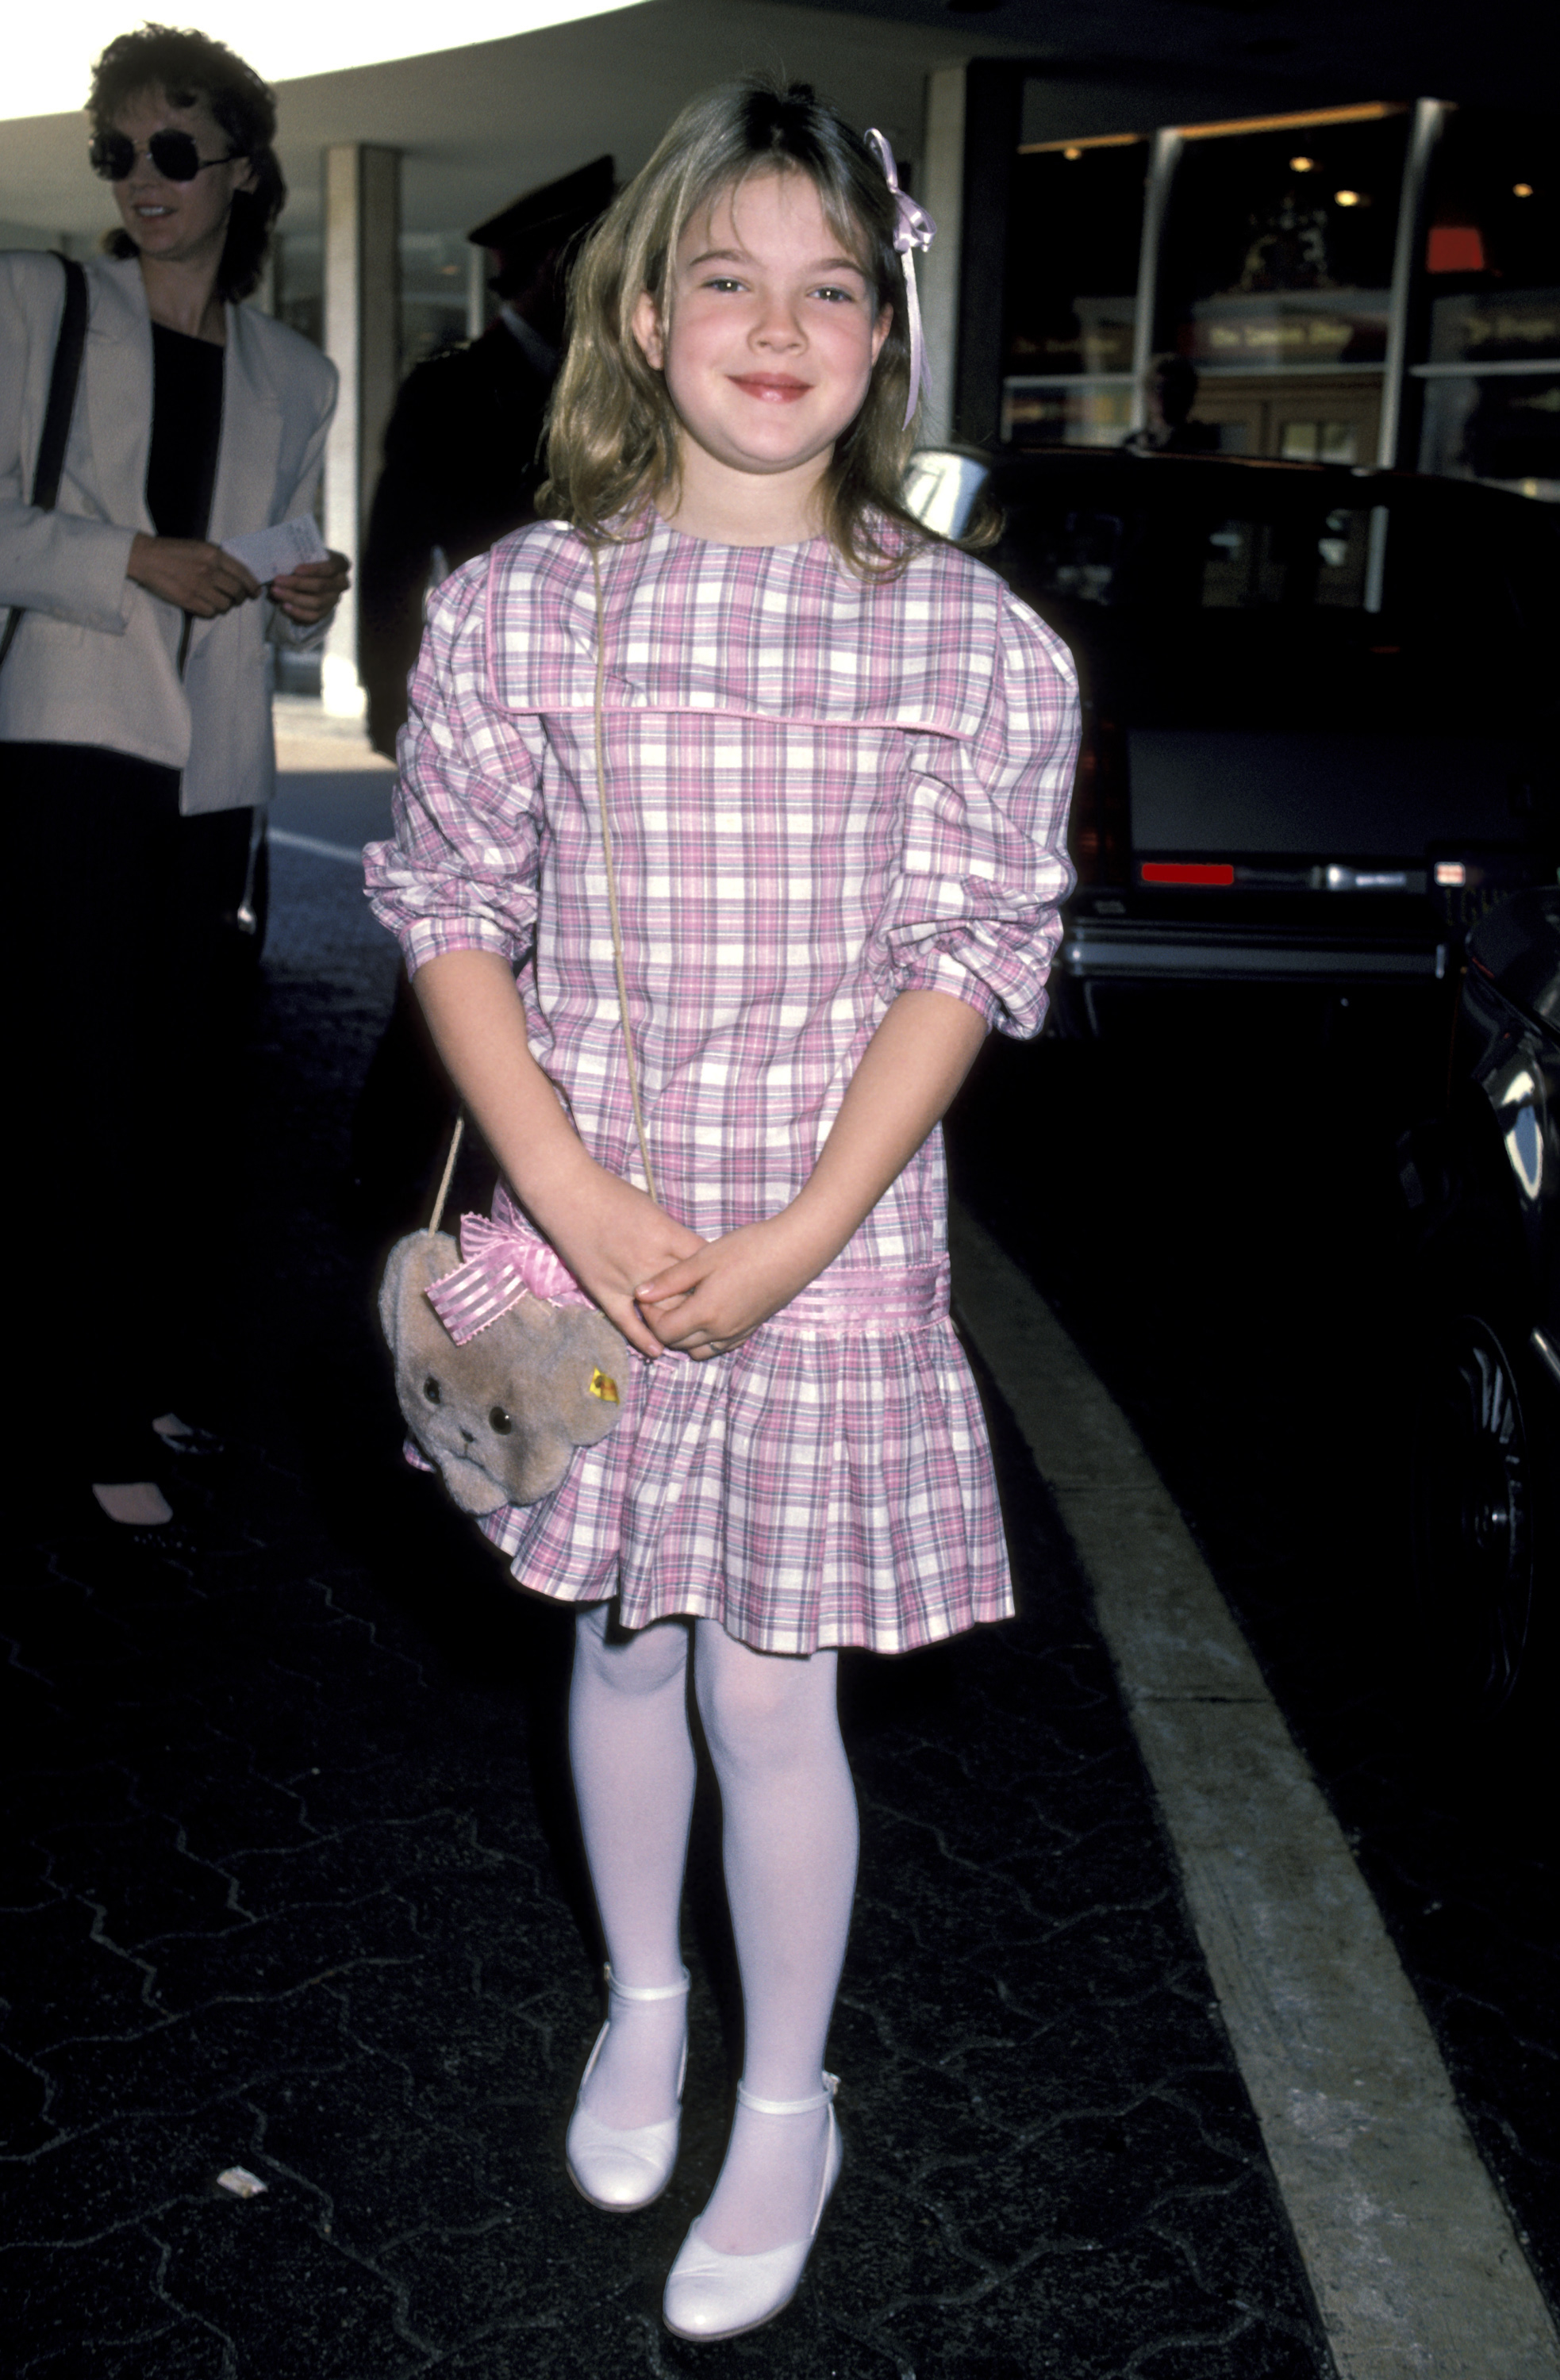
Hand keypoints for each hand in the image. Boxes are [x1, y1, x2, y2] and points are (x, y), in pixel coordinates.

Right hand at [126, 533, 259, 616]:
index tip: (255, 592)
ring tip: (218, 601)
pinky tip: (205, 605)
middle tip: (236, 599)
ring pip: (225, 605)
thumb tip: (237, 574)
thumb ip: (217, 559)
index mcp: (213, 554)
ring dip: (224, 605)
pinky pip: (210, 612)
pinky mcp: (188, 599)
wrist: (146, 557)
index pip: (243, 573)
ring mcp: (199, 586)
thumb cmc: (172, 551)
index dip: (253, 585)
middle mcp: (209, 570)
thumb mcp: (198, 547)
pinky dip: (211, 611)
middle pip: (237, 591)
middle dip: (240, 598)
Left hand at [270, 549, 350, 625]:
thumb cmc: (308, 559)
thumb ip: (300, 556)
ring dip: (294, 598)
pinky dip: (298, 612)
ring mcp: (334, 599)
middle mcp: (341, 583)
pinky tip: (284, 606)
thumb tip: (280, 563)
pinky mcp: (326, 612)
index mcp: (340, 564)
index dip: (314, 570)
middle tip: (277, 580)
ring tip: (276, 592)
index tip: (296, 569)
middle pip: (321, 586)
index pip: (330, 567)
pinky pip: (313, 616)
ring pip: (316, 602)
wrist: (312, 574)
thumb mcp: (308, 552)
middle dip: (297, 584)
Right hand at [533, 1161, 705, 1362]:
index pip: (703, 1263)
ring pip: (662, 1312)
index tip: (721, 1282)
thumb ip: (672, 1235)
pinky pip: (626, 1321)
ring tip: (689, 1332)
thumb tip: (690, 1256)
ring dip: (676, 1322)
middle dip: (701, 1303)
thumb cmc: (611, 1194)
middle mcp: (650, 1260)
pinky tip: (657, 1350)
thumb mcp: (652, 1209)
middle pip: (687, 1292)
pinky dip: (642, 1338)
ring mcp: (626, 1278)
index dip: (715, 1275)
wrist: (567, 1193)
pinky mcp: (604, 1290)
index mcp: (666, 1235)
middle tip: (710, 1311)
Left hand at [634, 1212, 829, 1359]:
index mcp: (705, 1313)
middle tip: (662, 1299)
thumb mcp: (703, 1259)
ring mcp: (737, 1333)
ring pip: (698, 1350)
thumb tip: (640, 1293)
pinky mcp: (750, 1329)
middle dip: (663, 1325)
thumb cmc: (748, 1248)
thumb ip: (670, 1279)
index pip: (663, 1332)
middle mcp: (720, 1331)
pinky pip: (719, 1346)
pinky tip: (706, 1312)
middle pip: (678, 1344)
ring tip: (684, 1306)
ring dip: (684, 1335)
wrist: (794, 1251)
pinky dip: (705, 1337)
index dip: (650, 1316)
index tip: (649, 1295)